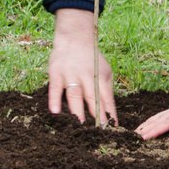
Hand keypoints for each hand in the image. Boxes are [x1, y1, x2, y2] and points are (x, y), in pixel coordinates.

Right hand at [48, 8, 117, 125]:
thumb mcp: (105, 71)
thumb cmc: (92, 59)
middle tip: (98, 130)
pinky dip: (54, 99)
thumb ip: (106, 90)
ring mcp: (70, 74)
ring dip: (77, 109)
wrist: (75, 38)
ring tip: (80, 124)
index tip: (114, 127)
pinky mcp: (56, 73)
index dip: (110, 112)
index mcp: (100, 76)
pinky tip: (55, 112)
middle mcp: (86, 75)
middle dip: (96, 113)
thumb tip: (111, 112)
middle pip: (92, 96)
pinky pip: (54, 88)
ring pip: (74, 94)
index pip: (107, 97)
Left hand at [135, 88, 168, 138]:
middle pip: (156, 119)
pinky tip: (145, 136)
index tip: (141, 131)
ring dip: (144, 130)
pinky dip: (154, 130)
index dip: (151, 124)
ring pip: (158, 122)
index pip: (163, 118)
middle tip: (130, 137)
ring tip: (132, 138)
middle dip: (143, 127)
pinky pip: (167, 124)